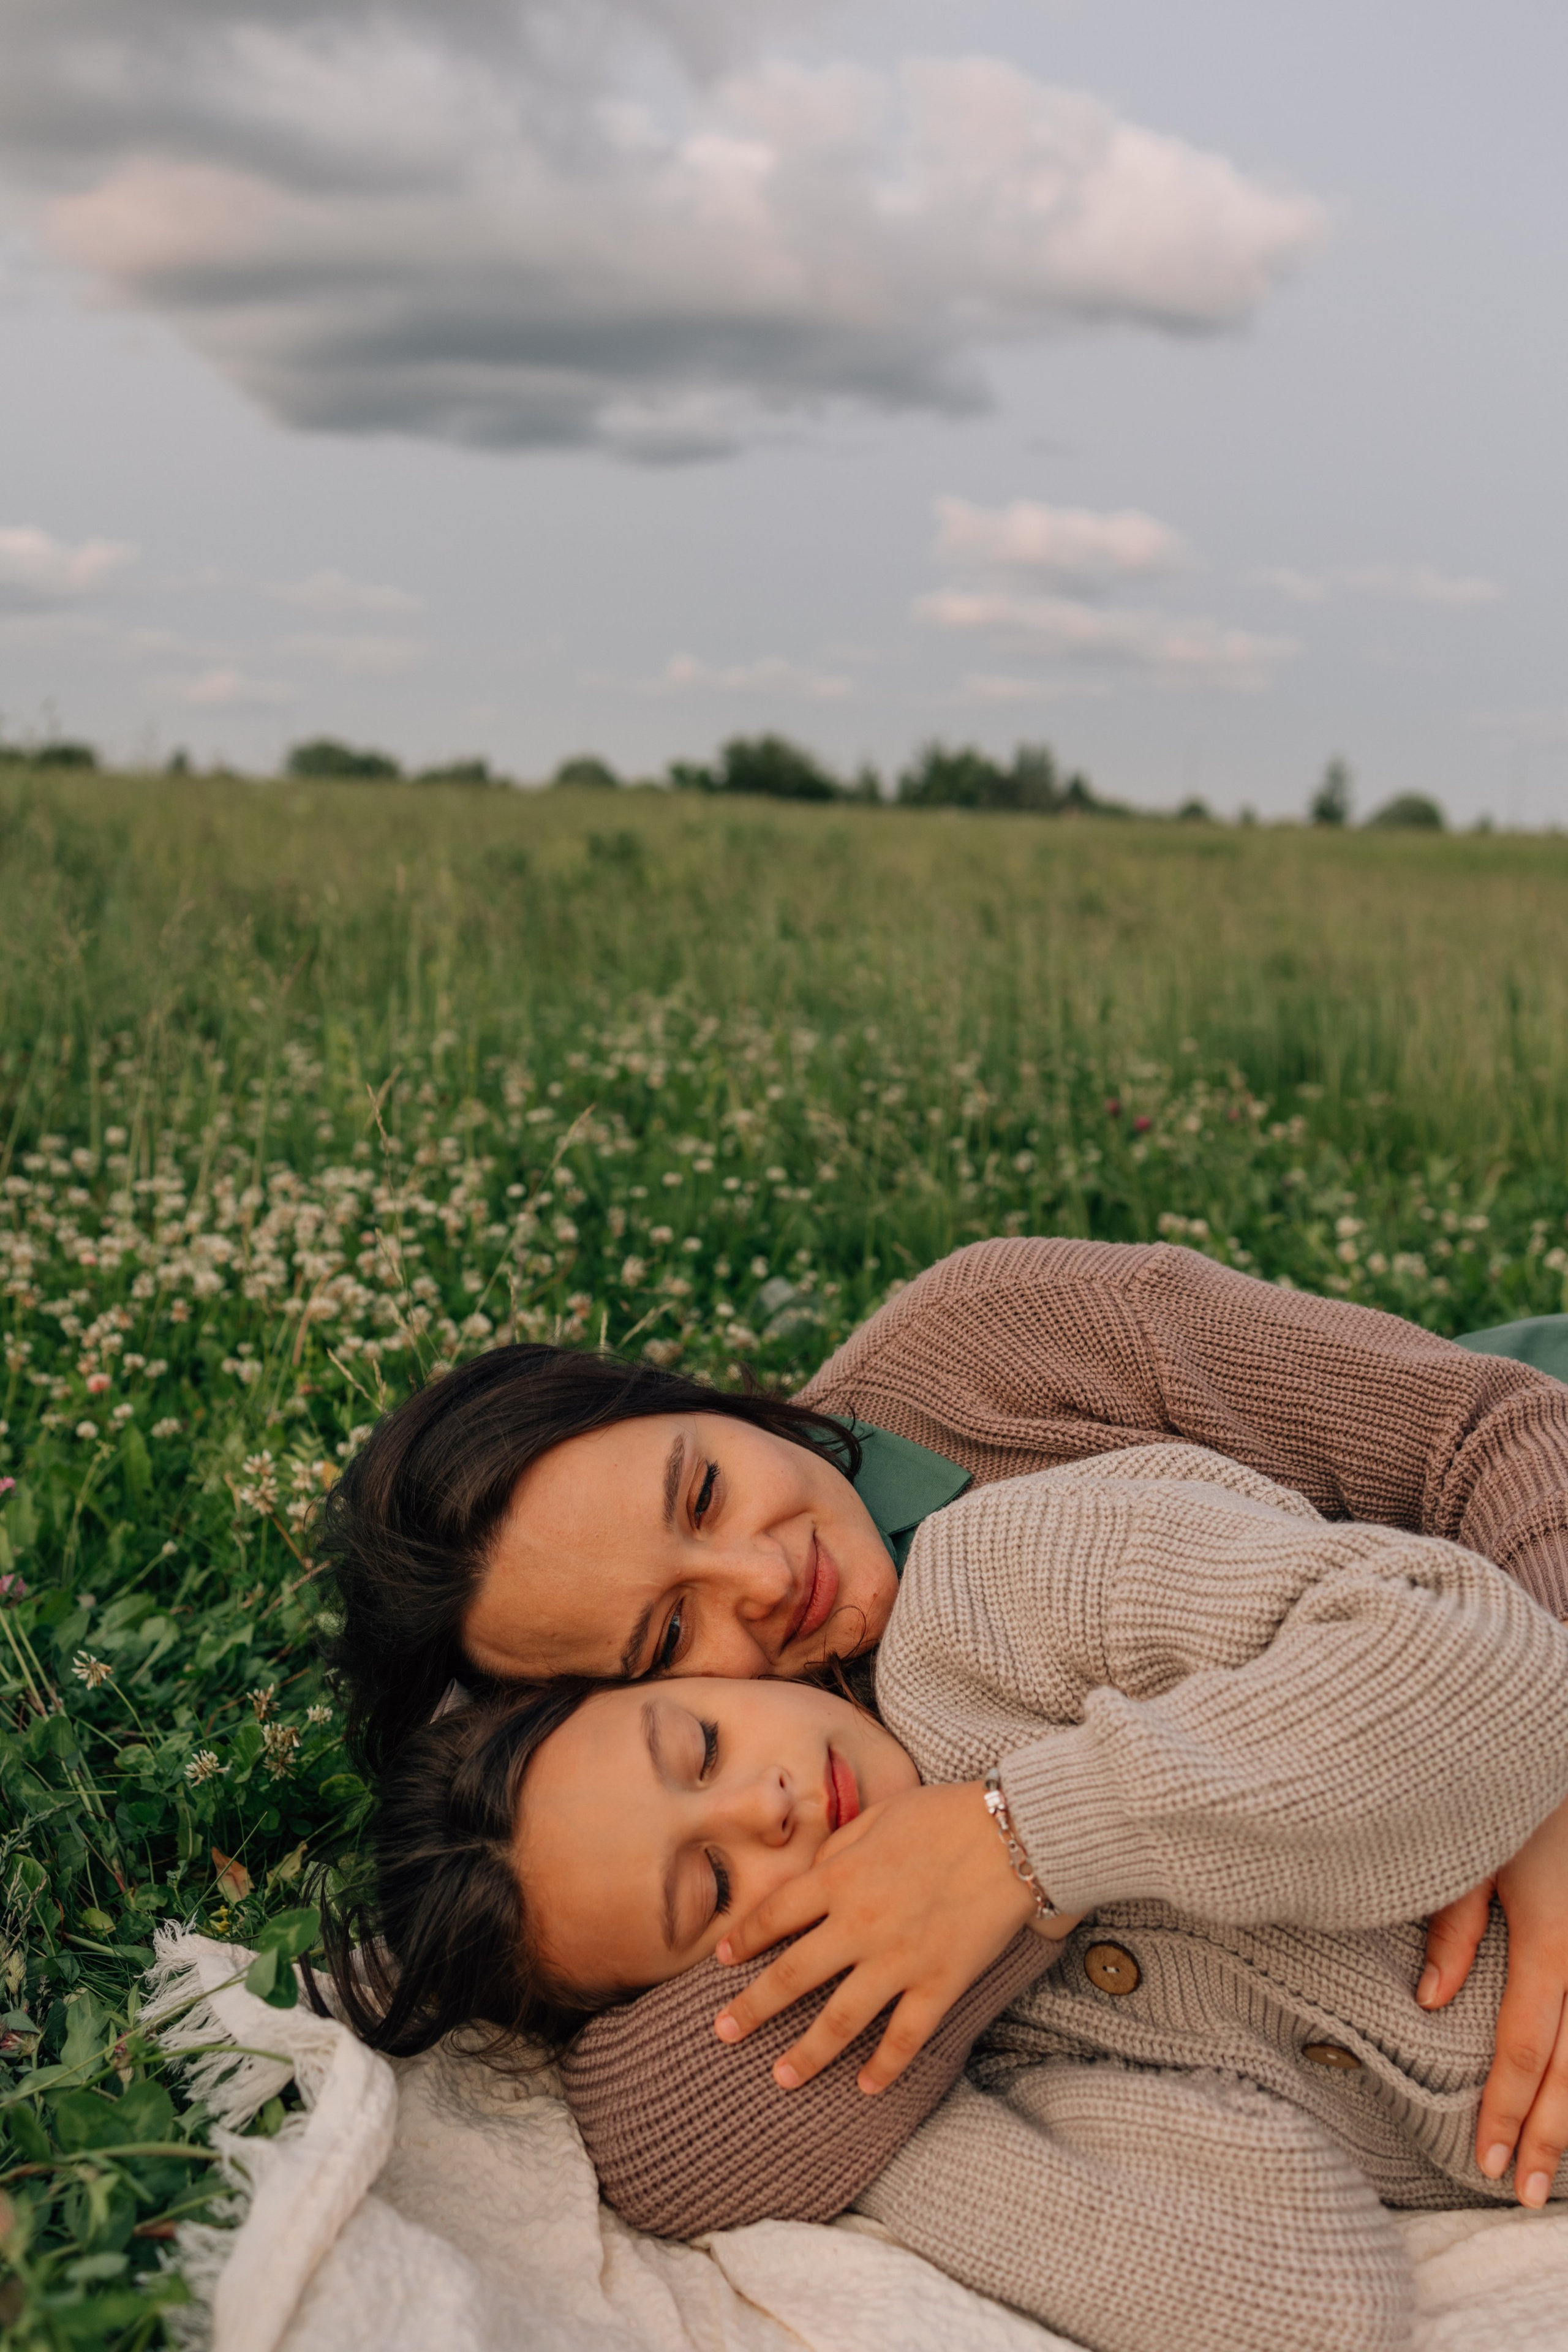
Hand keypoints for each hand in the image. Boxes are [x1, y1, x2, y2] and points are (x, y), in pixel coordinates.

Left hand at [711, 1779, 1074, 2093]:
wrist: (1015, 1832)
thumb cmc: (945, 1814)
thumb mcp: (879, 1816)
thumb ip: (839, 1847)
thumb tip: (813, 1872)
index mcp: (842, 1876)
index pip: (776, 1913)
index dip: (745, 1938)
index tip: (722, 1959)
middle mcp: (861, 1923)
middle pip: (794, 1975)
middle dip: (754, 2008)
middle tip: (723, 2033)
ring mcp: (901, 1959)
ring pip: (842, 2019)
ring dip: (808, 2053)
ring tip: (781, 2077)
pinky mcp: (941, 1982)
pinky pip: (907, 2035)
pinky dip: (886, 2066)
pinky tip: (866, 2088)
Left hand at [1419, 1791, 1567, 2205]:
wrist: (1558, 1742)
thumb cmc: (1508, 1792)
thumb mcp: (1467, 1850)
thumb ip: (1451, 1927)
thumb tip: (1429, 2001)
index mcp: (1553, 1940)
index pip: (1525, 2047)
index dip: (1505, 2109)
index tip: (1485, 2162)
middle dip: (1547, 2136)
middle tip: (1519, 2192)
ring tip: (1551, 2166)